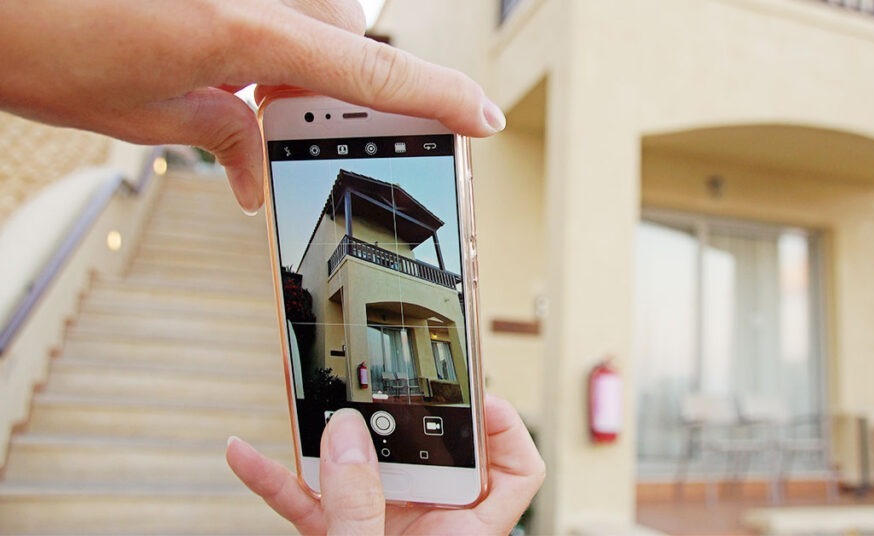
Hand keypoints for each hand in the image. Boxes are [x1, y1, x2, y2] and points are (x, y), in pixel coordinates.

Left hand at [0, 0, 504, 212]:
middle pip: (344, 28)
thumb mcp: (137, 114)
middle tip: (292, 117)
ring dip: (290, 45)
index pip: (373, 68)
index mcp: (242, 30)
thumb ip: (220, 131)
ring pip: (309, 7)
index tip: (485, 117)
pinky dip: (260, 26)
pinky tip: (212, 48)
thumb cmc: (31, 39)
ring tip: (232, 77)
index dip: (441, 97)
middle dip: (332, 76)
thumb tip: (253, 168)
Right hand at [226, 394, 544, 534]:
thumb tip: (344, 438)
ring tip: (304, 408)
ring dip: (324, 443)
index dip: (503, 428)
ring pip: (360, 472)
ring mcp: (383, 531)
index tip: (474, 396)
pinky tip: (247, 457)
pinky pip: (311, 501)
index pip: (513, 472)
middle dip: (391, 422)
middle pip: (426, 457)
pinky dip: (279, 481)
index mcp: (463, 534)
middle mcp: (429, 528)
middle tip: (371, 389)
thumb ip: (359, 506)